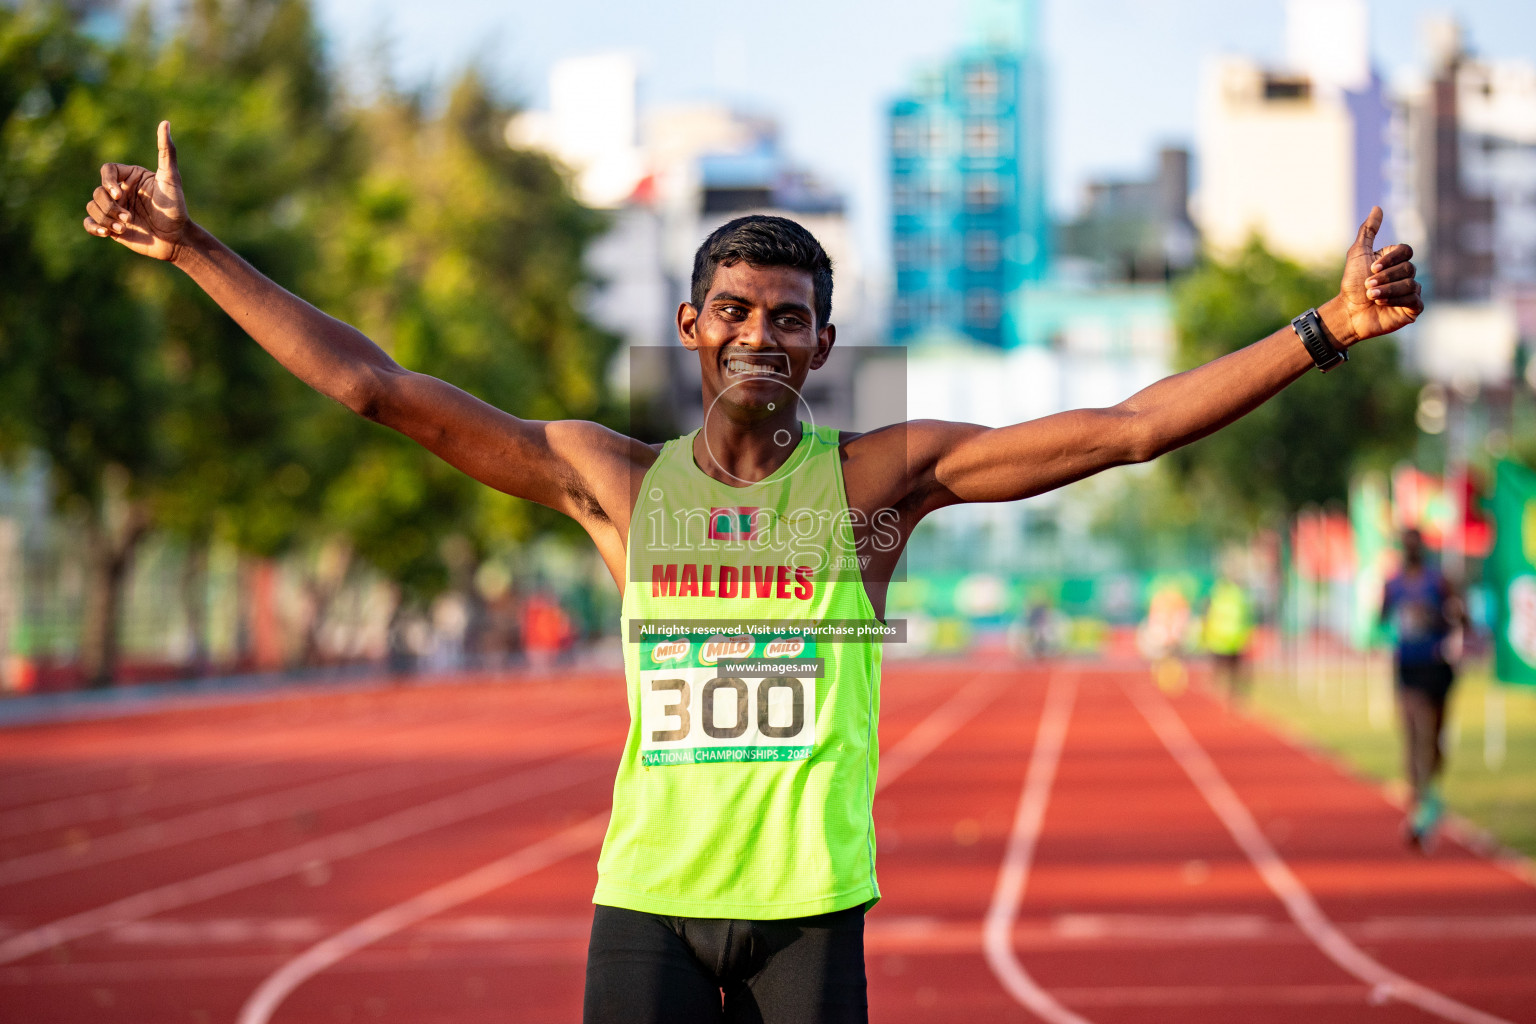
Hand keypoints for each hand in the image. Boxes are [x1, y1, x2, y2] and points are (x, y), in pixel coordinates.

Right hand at [83, 120, 188, 261]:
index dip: (107, 182)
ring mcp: (115, 208)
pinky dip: (93, 227)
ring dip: (106, 218)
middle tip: (130, 219)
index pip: (107, 170)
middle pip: (98, 191)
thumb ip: (166, 152)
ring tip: (125, 227)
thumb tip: (165, 122)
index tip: (119, 195)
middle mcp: (121, 191)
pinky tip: (105, 233)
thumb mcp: (170, 178)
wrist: (177, 239)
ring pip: (93, 206)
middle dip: (110, 206)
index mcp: (131, 177)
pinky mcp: (111, 225)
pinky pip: (90, 222)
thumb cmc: (176, 208)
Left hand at [1334, 206, 1422, 344]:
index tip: (1371, 268)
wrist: (1348, 312)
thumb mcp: (1357, 254)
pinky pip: (1415, 300)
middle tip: (1367, 285)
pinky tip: (1382, 303)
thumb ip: (1368, 231)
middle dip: (1385, 277)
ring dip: (1388, 289)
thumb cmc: (1351, 284)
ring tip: (1371, 296)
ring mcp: (1411, 291)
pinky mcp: (1413, 308)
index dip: (1391, 259)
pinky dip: (1397, 300)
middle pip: (1409, 268)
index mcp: (1396, 260)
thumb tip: (1377, 207)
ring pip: (1411, 284)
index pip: (1406, 251)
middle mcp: (1406, 274)